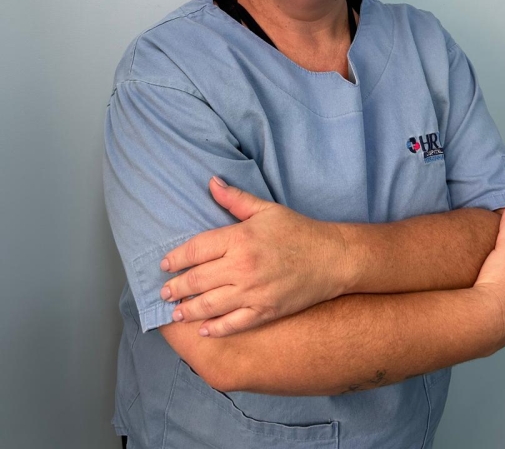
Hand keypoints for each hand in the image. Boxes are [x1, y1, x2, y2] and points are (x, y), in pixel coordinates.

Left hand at [159, 177, 348, 335]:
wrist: (333, 258)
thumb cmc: (298, 231)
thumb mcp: (266, 210)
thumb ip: (235, 199)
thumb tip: (211, 182)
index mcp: (240, 238)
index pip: (196, 249)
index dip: (176, 258)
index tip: (164, 265)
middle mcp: (242, 266)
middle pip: (197, 280)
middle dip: (176, 288)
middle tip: (164, 293)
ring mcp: (253, 292)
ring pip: (210, 305)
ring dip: (188, 310)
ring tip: (176, 313)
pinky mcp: (266, 311)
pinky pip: (234, 323)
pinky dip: (216, 328)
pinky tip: (204, 329)